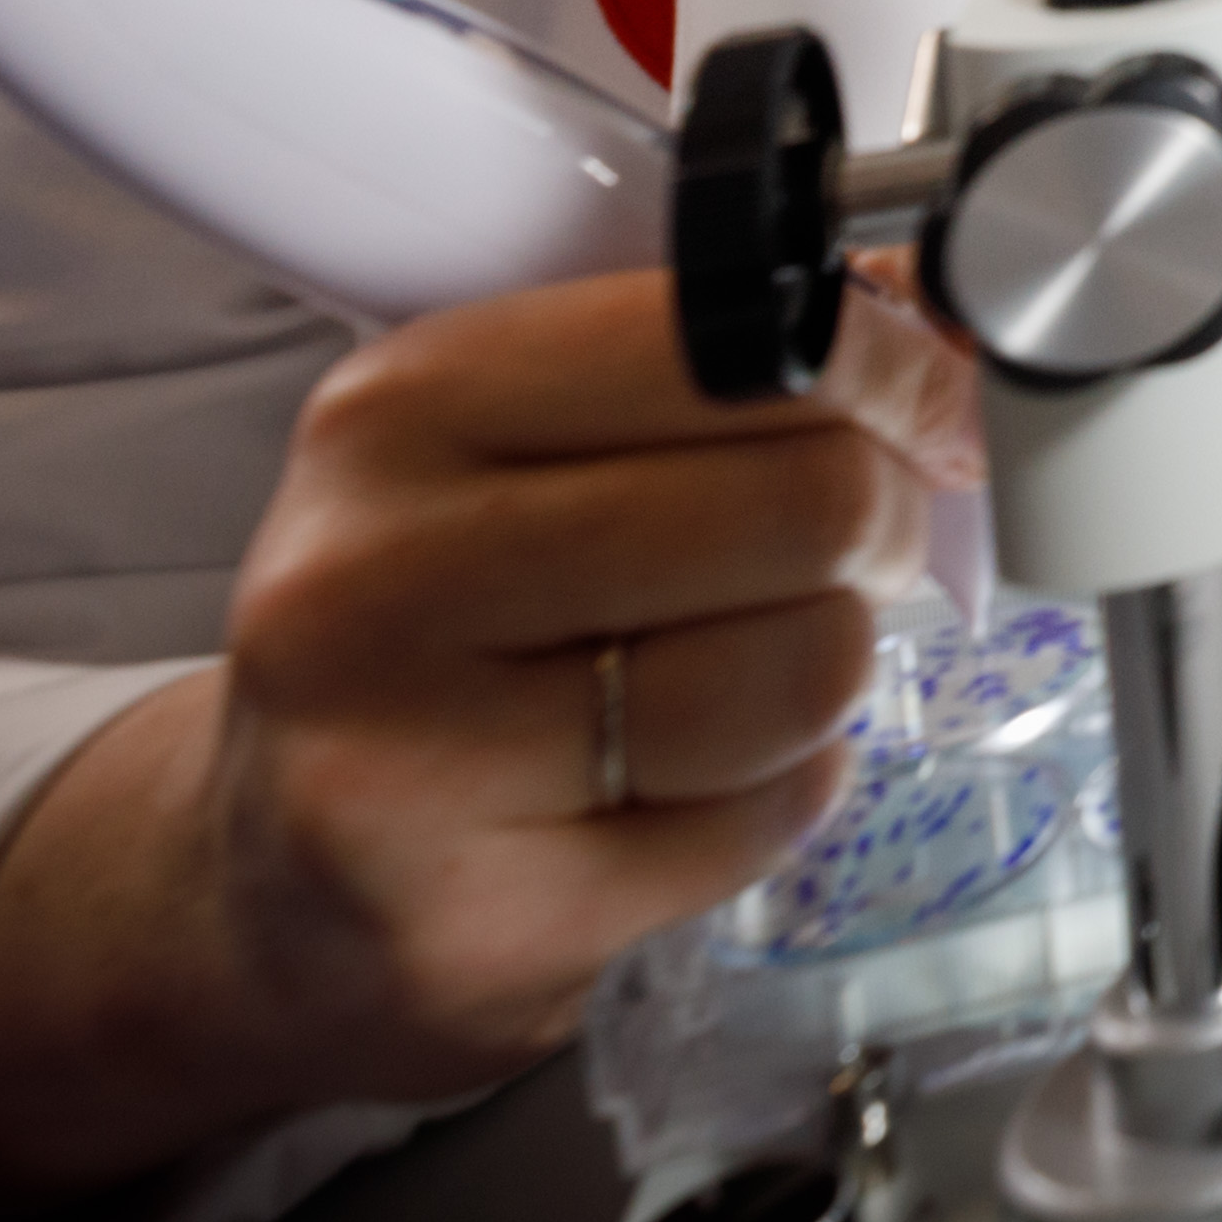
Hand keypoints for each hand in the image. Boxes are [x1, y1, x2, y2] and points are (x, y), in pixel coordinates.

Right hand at [0, 273, 977, 1218]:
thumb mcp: (519, 443)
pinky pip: (773, 815)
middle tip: (846, 548)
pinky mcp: (485, 917)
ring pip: (809, 669)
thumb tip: (938, 304)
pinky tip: (688, 781)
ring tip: (745, 665)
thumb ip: (719, 363)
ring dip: (827, 666)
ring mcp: (415, 763)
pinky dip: (782, 792)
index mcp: (396, 412)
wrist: (282, 876)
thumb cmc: (435, 627)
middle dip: (877, 524)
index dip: (880, 369)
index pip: (739, 345)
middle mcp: (378, 577)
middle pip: (809, 505)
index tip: (922, 400)